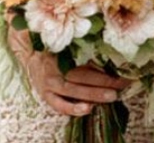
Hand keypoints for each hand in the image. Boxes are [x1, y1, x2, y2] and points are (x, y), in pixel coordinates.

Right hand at [9, 27, 128, 115]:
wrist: (30, 55)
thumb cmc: (55, 49)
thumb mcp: (69, 44)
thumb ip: (85, 48)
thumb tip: (111, 52)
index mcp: (63, 53)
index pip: (87, 61)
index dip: (105, 66)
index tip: (123, 69)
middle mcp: (55, 68)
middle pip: (82, 76)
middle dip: (104, 81)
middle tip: (122, 84)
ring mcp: (49, 83)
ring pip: (72, 90)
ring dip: (93, 94)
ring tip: (111, 97)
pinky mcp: (45, 95)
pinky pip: (58, 105)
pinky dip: (72, 108)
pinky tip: (87, 109)